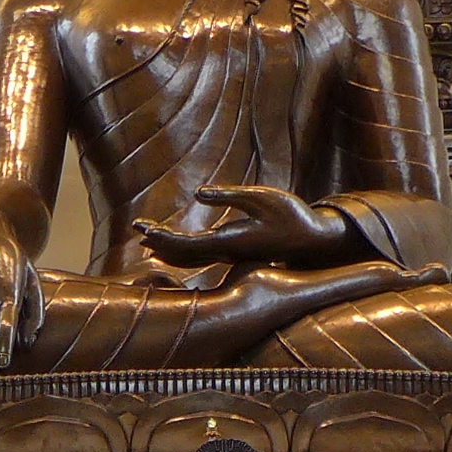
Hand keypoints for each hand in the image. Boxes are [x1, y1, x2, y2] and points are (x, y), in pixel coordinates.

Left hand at [135, 184, 356, 265]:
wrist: (314, 240)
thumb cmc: (291, 215)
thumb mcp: (261, 196)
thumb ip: (228, 195)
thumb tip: (198, 193)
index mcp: (229, 241)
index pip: (186, 243)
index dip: (162, 236)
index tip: (142, 227)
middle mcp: (226, 253)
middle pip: (183, 254)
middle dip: (159, 241)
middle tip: (137, 229)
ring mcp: (231, 255)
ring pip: (192, 258)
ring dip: (169, 249)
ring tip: (148, 240)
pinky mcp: (236, 252)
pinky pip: (202, 256)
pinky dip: (183, 252)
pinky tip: (175, 248)